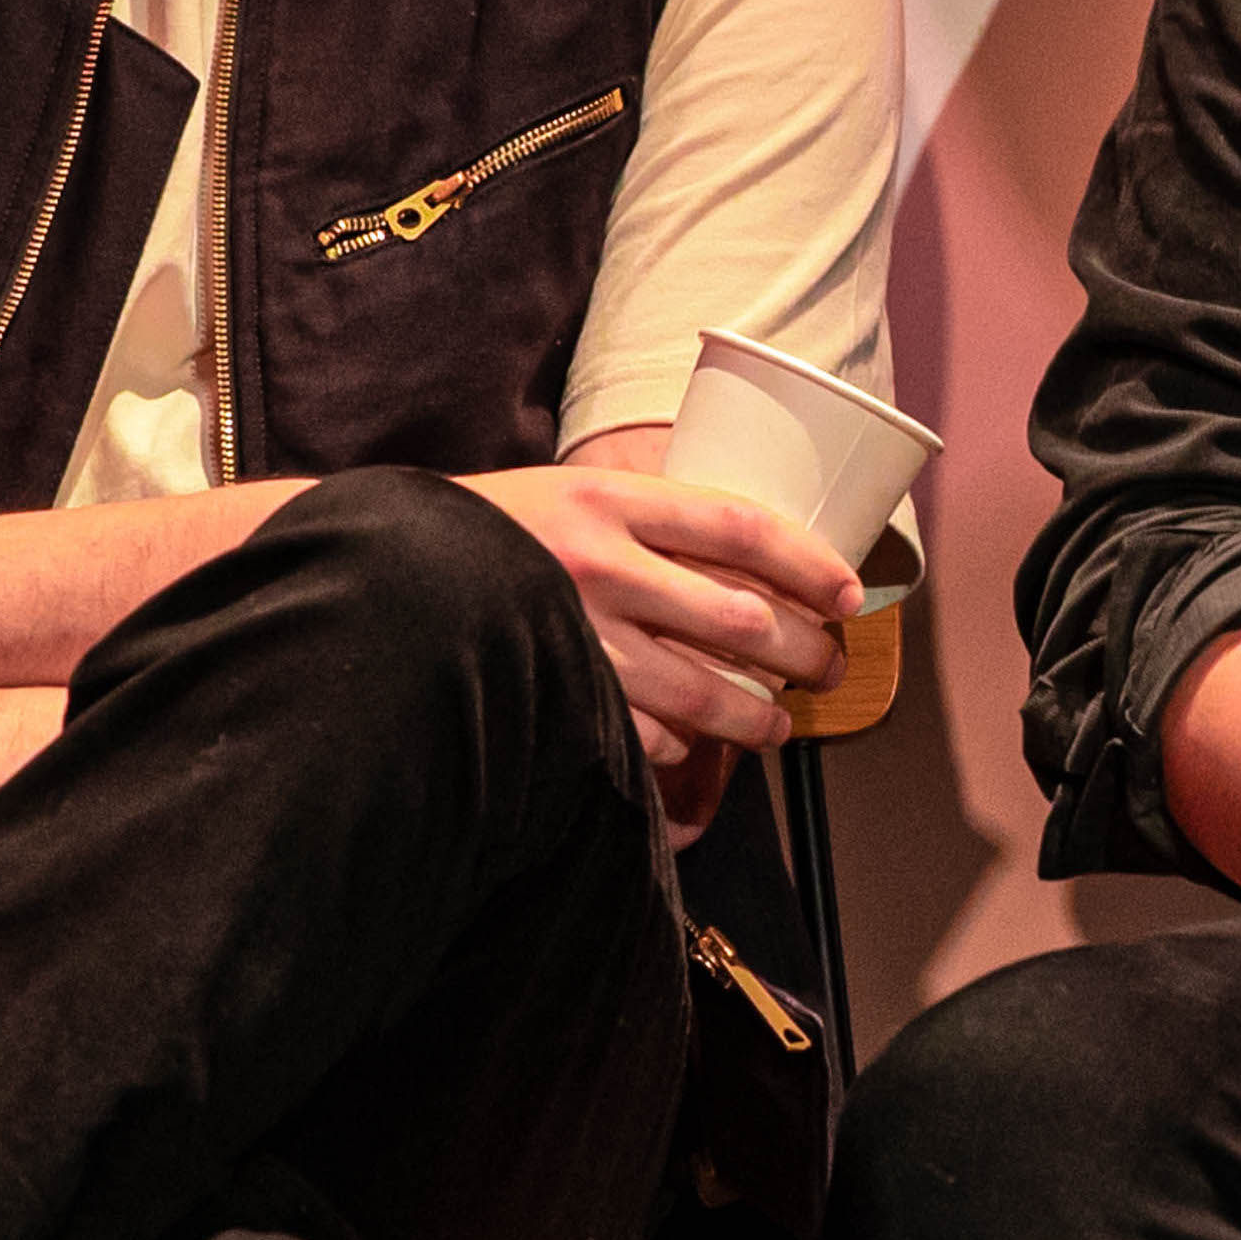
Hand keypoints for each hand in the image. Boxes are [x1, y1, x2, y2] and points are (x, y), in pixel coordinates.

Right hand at [453, 461, 854, 760]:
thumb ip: (652, 519)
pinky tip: (695, 744)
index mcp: (610, 498)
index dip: (809, 563)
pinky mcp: (556, 690)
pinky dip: (679, 743)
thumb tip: (752, 561)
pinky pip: (643, 730)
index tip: (848, 592)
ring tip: (777, 724)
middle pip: (738, 616)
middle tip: (827, 668)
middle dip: (802, 651)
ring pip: (701, 689)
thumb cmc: (502, 531)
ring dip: (755, 716)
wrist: (392, 572)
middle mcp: (600, 563)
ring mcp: (577, 633)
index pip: (740, 526)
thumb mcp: (576, 495)